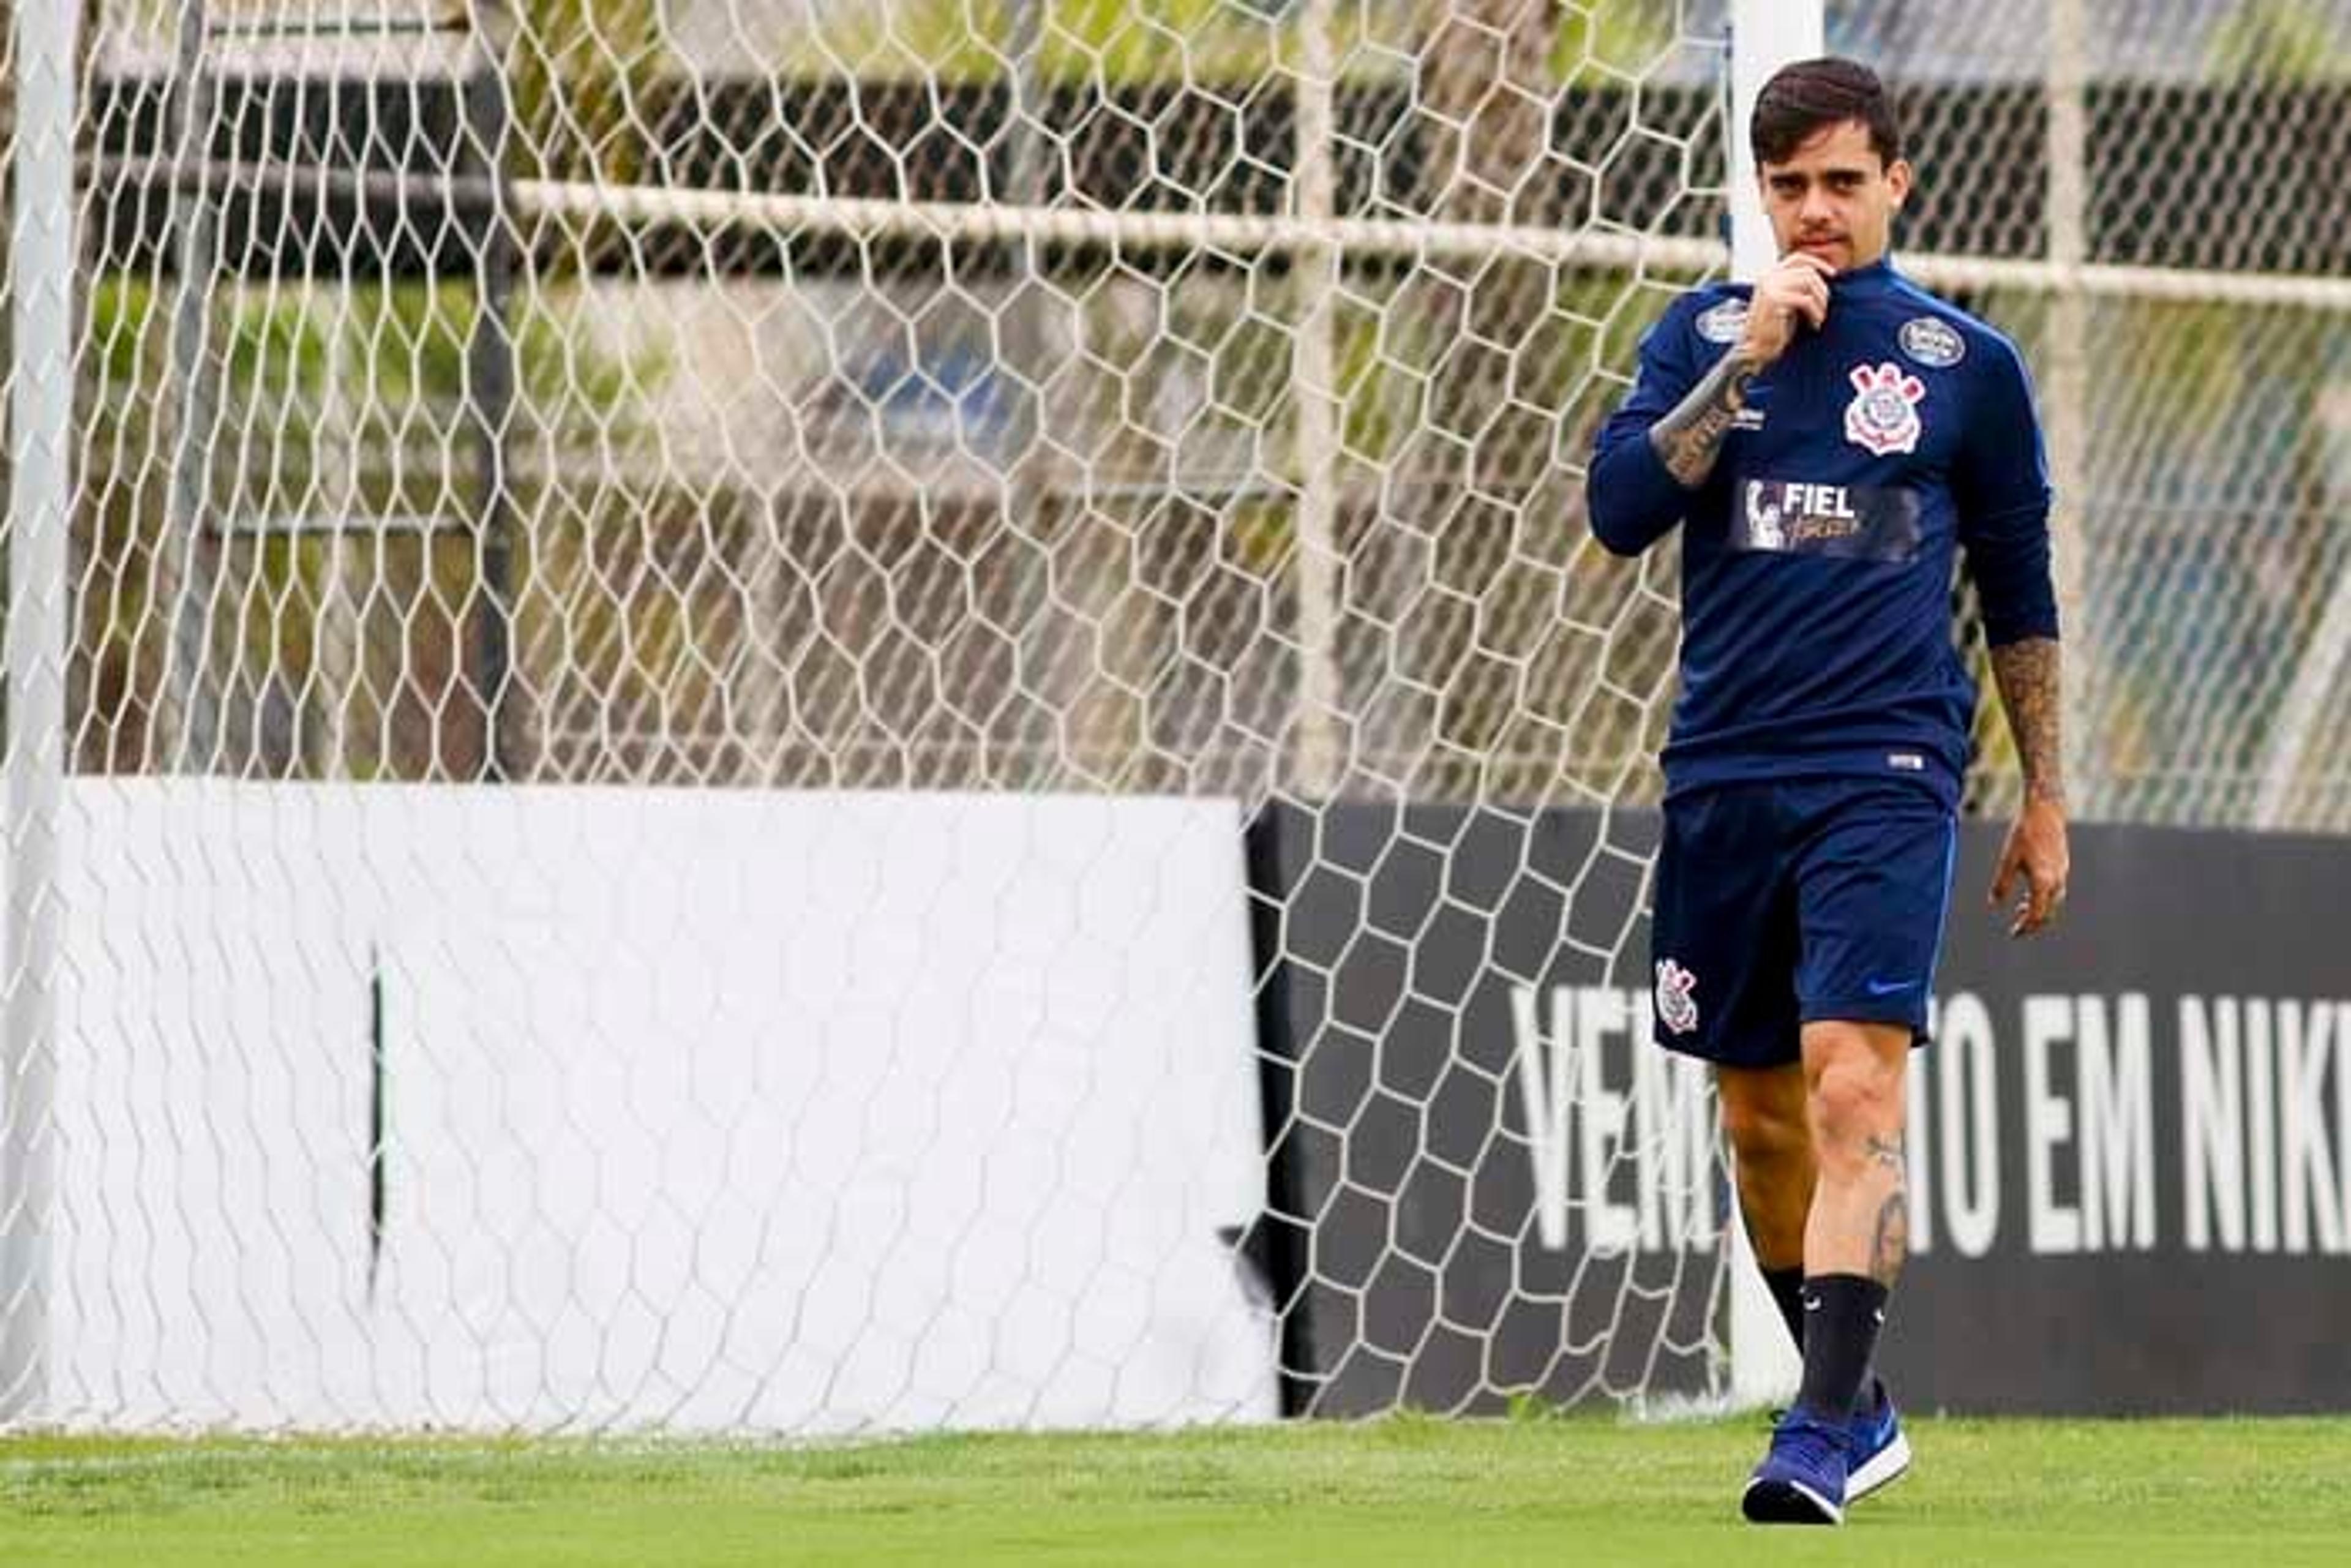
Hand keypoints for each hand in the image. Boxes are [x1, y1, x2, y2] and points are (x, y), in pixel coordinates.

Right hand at [1736, 252, 1834, 368]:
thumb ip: (1799, 286)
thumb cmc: (1774, 328)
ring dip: (1820, 302)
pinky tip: (1815, 324)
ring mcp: (1770, 287)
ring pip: (1809, 283)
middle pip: (1808, 272)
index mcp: (1769, 275)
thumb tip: (1825, 276)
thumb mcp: (1787, 301)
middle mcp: (1768, 277)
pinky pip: (1806, 300)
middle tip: (1824, 308)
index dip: (1818, 263)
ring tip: (1820, 317)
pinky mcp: (1775, 300)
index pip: (1798, 258)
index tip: (1833, 274)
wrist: (1755, 349)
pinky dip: (1815, 312)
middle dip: (1822, 290)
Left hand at [1989, 795, 2069, 937]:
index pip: (2036, 915)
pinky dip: (2044, 897)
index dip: (2025, 927)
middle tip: (2017, 929)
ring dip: (2038, 909)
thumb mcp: (2008, 860)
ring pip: (2053, 901)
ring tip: (2020, 909)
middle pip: (2048, 912)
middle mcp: (2057, 880)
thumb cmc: (2024, 833)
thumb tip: (1994, 904)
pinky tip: (2030, 892)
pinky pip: (2056, 890)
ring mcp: (2062, 873)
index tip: (2013, 934)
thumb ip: (2002, 884)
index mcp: (2043, 882)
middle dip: (2033, 923)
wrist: (2046, 810)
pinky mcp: (2063, 865)